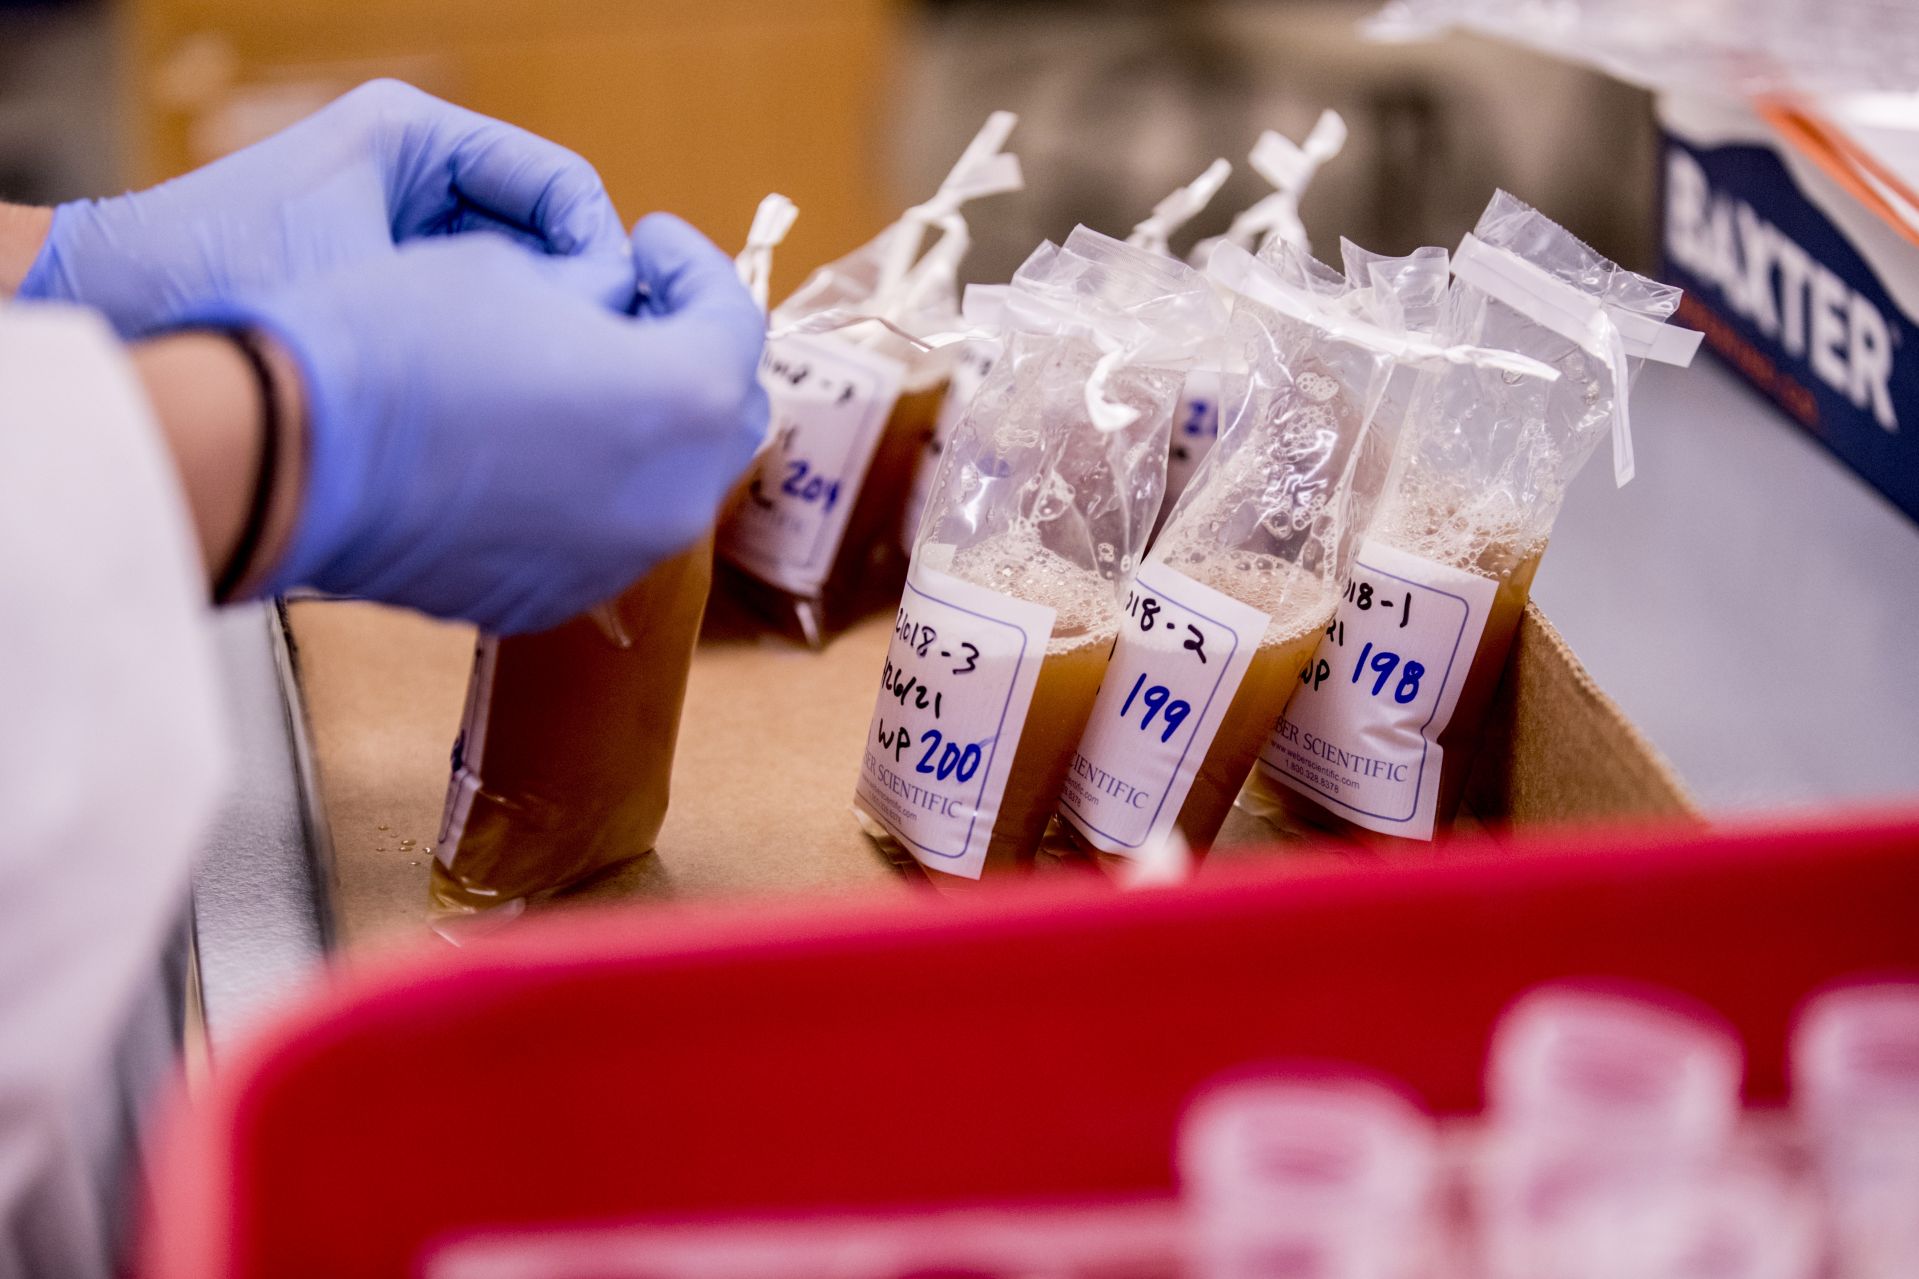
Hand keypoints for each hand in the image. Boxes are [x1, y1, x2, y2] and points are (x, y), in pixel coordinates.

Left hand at [19, 79, 625, 335]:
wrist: (123, 315)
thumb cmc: (229, 279)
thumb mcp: (379, 280)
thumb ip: (498, 285)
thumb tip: (599, 315)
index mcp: (415, 137)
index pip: (560, 186)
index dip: (599, 256)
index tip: (614, 325)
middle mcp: (416, 173)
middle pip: (547, 235)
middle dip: (572, 299)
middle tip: (588, 368)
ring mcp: (404, 227)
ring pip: (519, 280)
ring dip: (536, 331)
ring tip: (544, 390)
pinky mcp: (389, 279)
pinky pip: (475, 312)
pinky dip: (495, 351)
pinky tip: (499, 400)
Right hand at [178, 215, 767, 632]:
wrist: (289, 454)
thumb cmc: (396, 342)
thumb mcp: (517, 274)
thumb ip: (598, 294)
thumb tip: (615, 306)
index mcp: (683, 398)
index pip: (732, 319)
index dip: (695, 268)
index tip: (651, 242)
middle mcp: (673, 495)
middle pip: (723, 414)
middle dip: (690, 352)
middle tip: (635, 306)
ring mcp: (620, 558)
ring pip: (670, 482)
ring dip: (647, 425)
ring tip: (584, 374)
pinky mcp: (558, 597)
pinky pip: (604, 532)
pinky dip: (594, 485)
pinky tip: (534, 445)